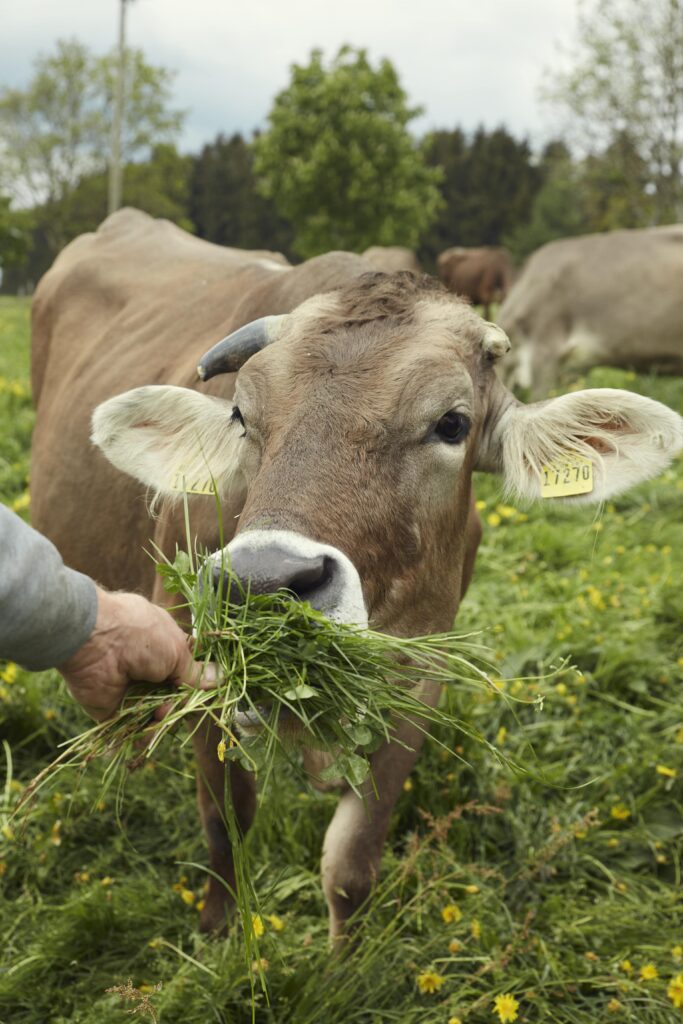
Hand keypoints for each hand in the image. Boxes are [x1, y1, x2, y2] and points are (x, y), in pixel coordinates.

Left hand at [59, 587, 213, 721]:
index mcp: (161, 644)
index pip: (183, 668)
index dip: (194, 683)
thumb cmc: (140, 636)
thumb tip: (217, 680)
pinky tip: (148, 735)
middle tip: (177, 703)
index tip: (205, 693)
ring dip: (162, 717)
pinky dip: (142, 735)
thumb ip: (193, 672)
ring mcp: (129, 688)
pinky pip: (132, 727)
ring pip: (155, 712)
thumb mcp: (175, 650)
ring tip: (160, 713)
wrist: (93, 642)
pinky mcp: (112, 708)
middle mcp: (145, 666)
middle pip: (171, 693)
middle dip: (179, 702)